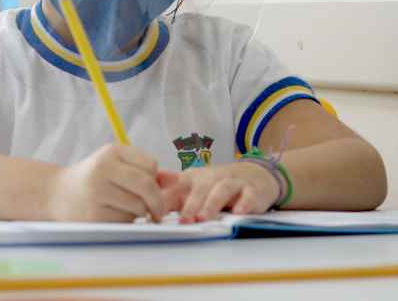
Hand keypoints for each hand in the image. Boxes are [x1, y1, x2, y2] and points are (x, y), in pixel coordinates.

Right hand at [46, 144, 165, 221]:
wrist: (56, 193)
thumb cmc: (93, 178)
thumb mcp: (116, 166)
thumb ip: (147, 171)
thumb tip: (179, 180)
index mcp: (111, 152)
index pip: (150, 165)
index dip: (154, 178)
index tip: (149, 186)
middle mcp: (103, 169)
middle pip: (147, 186)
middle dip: (157, 201)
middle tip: (157, 212)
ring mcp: (97, 193)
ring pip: (138, 207)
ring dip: (139, 212)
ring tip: (123, 208)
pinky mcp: (94, 215)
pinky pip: (124, 221)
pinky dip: (125, 221)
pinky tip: (111, 214)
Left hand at [158, 162, 279, 222]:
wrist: (254, 175)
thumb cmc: (217, 184)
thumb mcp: (192, 185)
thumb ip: (170, 191)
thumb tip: (143, 196)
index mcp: (194, 178)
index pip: (178, 186)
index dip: (166, 198)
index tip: (156, 212)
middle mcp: (212, 178)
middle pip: (199, 188)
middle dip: (190, 204)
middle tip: (183, 220)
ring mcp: (233, 182)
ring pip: (222, 190)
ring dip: (212, 204)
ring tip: (203, 218)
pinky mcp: (252, 190)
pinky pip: (249, 195)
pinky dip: (245, 203)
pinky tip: (239, 212)